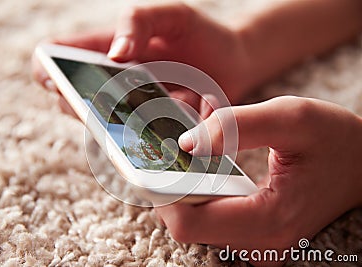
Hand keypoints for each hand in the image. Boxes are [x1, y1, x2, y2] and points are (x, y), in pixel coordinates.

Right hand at [32, 2, 253, 115]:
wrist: (235, 63)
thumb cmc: (200, 34)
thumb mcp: (171, 15)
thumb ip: (138, 22)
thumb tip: (114, 55)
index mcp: (107, 49)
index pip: (60, 57)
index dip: (47, 69)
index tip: (53, 80)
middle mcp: (113, 83)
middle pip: (76, 102)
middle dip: (90, 107)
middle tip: (121, 101)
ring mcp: (131, 109)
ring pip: (110, 126)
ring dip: (132, 119)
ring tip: (174, 98)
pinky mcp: (153, 130)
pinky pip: (142, 140)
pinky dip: (159, 132)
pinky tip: (184, 113)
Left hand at [156, 96, 361, 264]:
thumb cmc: (335, 139)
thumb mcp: (292, 117)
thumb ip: (237, 127)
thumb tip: (186, 144)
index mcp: (270, 219)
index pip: (189, 224)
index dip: (161, 193)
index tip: (150, 160)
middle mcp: (262, 242)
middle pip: (187, 224)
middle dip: (169, 184)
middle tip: (165, 145)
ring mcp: (258, 241)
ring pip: (196, 221)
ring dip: (182, 185)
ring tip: (185, 149)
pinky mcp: (255, 232)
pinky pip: (211, 217)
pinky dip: (199, 190)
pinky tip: (201, 163)